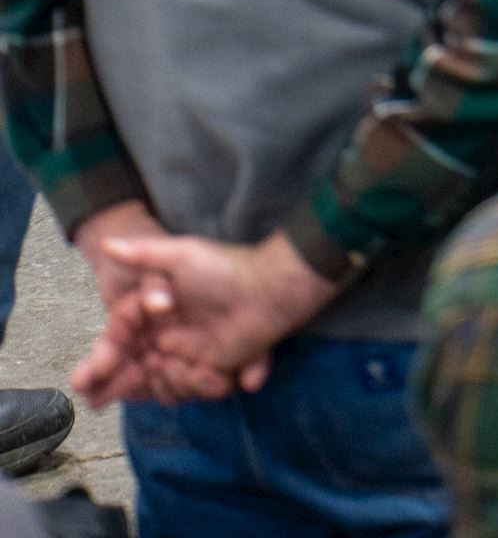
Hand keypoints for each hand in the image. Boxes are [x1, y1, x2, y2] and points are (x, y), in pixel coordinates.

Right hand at [70, 203, 229, 408]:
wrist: (271, 290)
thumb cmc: (223, 269)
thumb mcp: (182, 255)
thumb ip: (143, 254)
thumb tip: (109, 242)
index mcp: (153, 311)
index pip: (118, 340)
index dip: (100, 360)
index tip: (82, 380)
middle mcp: (166, 334)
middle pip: (132, 369)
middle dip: (116, 385)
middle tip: (96, 400)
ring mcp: (188, 353)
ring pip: (162, 385)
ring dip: (173, 382)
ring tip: (189, 366)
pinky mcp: (211, 369)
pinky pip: (191, 390)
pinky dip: (200, 385)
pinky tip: (213, 372)